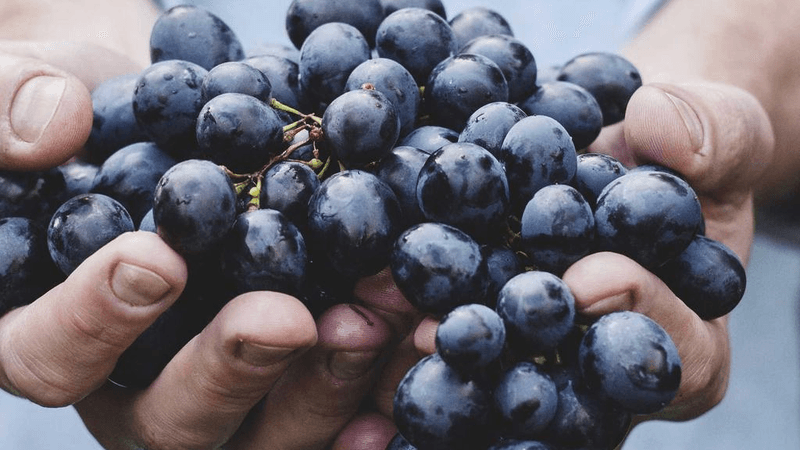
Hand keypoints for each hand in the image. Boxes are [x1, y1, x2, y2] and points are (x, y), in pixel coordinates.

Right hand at [0, 12, 397, 449]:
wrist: (169, 114)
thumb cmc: (82, 103)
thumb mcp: (28, 79)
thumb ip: (12, 101)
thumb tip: (49, 125)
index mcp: (52, 329)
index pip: (49, 355)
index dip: (95, 320)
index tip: (156, 257)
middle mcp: (136, 382)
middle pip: (170, 421)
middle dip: (232, 371)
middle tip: (287, 318)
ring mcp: (225, 391)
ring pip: (264, 432)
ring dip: (325, 384)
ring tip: (375, 319)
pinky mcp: (295, 377)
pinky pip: (335, 411)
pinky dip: (380, 389)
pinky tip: (418, 357)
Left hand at [332, 81, 774, 445]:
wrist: (620, 148)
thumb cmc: (683, 151)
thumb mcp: (721, 132)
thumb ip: (712, 135)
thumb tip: (658, 128)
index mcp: (685, 343)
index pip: (674, 355)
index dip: (639, 318)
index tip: (593, 278)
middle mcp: (599, 367)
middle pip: (565, 390)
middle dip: (508, 359)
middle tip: (452, 335)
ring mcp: (536, 355)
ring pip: (492, 375)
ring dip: (437, 356)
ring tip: (386, 331)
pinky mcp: (481, 326)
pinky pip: (445, 334)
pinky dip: (406, 321)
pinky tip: (361, 302)